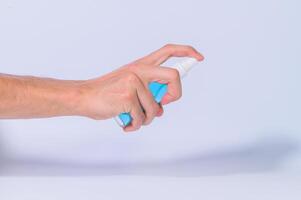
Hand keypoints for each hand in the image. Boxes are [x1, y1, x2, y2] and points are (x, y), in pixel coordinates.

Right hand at [77, 44, 203, 131]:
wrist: (84, 97)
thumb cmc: (107, 93)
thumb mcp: (129, 86)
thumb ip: (148, 94)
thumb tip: (160, 110)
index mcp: (141, 65)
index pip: (168, 50)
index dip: (186, 51)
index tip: (198, 57)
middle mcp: (139, 70)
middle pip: (173, 76)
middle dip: (175, 95)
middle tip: (164, 104)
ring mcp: (134, 82)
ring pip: (156, 107)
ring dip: (147, 119)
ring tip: (135, 120)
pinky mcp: (127, 96)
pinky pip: (142, 118)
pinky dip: (136, 125)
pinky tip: (127, 124)